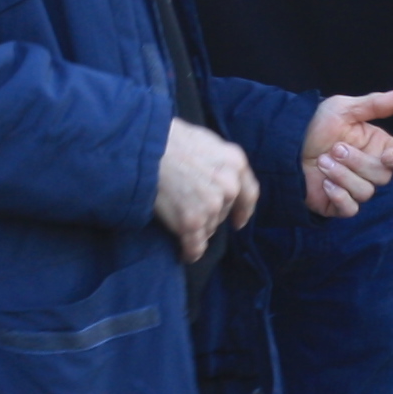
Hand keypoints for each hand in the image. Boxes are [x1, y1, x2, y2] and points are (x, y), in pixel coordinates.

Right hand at [155, 118, 255, 260]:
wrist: (143, 146)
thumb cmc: (167, 139)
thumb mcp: (205, 141)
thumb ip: (218, 163)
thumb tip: (217, 181)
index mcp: (235, 163)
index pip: (249, 194)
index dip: (243, 211)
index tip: (238, 223)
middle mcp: (229, 186)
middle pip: (222, 212)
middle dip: (209, 214)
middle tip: (187, 207)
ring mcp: (211, 205)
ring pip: (208, 228)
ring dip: (196, 227)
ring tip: (176, 215)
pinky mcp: (191, 221)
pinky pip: (195, 245)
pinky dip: (190, 252)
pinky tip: (185, 253)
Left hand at [300, 88, 392, 216]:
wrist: (285, 143)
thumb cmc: (316, 124)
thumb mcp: (344, 108)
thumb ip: (376, 104)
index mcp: (378, 146)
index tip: (387, 156)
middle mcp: (370, 169)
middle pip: (383, 176)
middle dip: (357, 162)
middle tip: (335, 149)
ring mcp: (354, 188)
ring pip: (366, 192)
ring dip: (343, 176)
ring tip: (322, 162)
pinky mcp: (337, 204)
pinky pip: (350, 209)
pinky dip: (338, 196)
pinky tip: (324, 183)